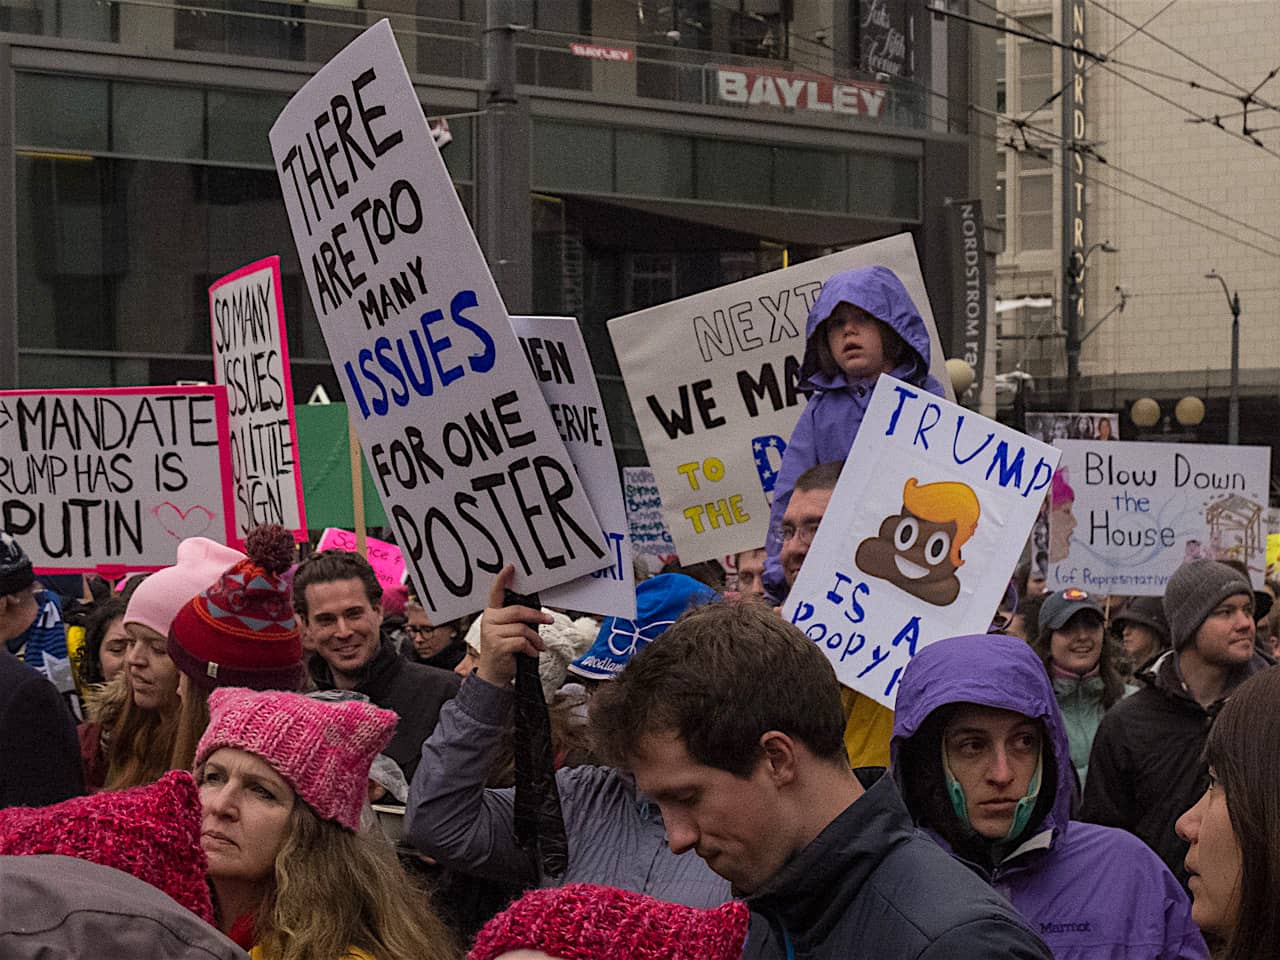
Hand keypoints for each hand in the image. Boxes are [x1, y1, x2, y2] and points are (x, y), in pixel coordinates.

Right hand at [475, 565, 552, 687]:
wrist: (493, 674)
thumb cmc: (504, 650)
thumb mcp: (507, 632)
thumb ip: (516, 621)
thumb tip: (538, 614)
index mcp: (492, 614)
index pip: (496, 593)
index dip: (502, 579)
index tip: (510, 567)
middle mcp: (489, 620)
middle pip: (518, 611)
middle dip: (537, 616)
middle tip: (549, 620)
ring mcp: (491, 633)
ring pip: (523, 628)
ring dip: (536, 639)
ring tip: (538, 646)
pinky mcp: (498, 646)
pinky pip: (522, 642)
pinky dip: (531, 648)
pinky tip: (531, 653)